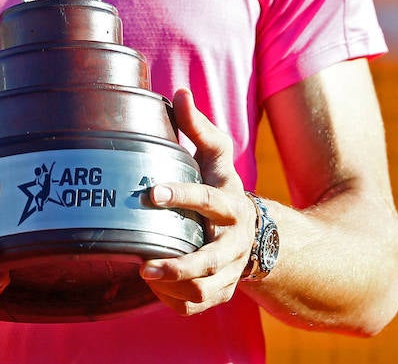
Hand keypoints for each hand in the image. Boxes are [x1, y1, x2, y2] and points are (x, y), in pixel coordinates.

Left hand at [140, 89, 256, 315]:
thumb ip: (198, 127)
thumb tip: (178, 91)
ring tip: (144, 274)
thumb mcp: (216, 156)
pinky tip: (155, 289)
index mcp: (231, 205)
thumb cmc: (223, 187)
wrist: (255, 235)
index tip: (150, 193)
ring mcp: (228, 271)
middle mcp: (233, 242)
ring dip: (173, 287)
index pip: (208, 201)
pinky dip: (174, 302)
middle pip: (210, 261)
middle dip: (178, 265)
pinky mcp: (220, 293)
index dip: (181, 196)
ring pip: (204, 289)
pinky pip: (196, 306)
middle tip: (143, 264)